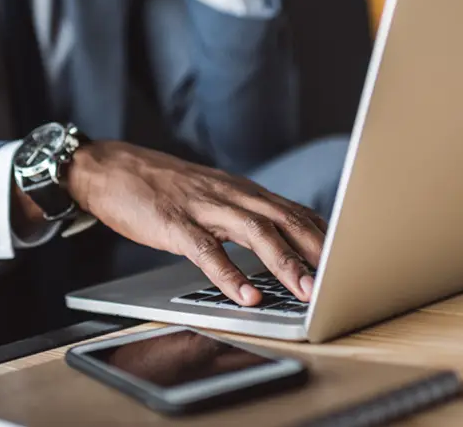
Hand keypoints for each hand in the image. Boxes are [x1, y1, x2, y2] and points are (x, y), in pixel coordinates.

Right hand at [68, 141, 327, 305]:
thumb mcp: (214, 197)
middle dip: (318, 252)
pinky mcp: (173, 223)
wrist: (110, 167)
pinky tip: (245, 295)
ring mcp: (203, 207)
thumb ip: (246, 216)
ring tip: (306, 292)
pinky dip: (229, 274)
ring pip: (255, 233)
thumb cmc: (164, 188)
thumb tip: (284, 241)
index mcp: (243, 192)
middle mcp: (231, 195)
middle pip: (286, 220)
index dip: (326, 237)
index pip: (296, 212)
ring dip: (285, 264)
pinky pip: (206, 251)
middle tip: (342, 282)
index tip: (352, 261)